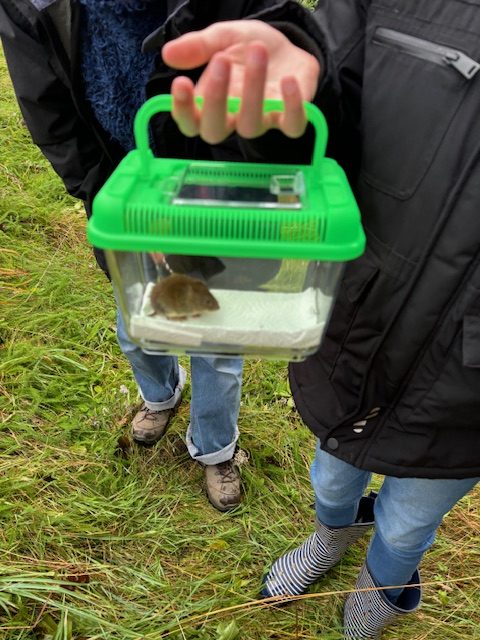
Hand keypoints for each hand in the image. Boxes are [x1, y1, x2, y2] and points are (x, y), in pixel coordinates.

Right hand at [162, 20, 320, 143]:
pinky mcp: (289, 119)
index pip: (189, 122)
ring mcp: (261, 122)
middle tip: (220, 60)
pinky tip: (288, 80)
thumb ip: (198, 46)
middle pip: (215, 131)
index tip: (181, 82)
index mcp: (210, 105)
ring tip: (257, 50)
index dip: (183, 110)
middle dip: (215, 99)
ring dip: (253, 89)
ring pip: (251, 125)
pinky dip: (292, 106)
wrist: (287, 46)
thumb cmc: (248, 48)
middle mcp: (233, 120)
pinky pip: (291, 126)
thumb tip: (168, 53)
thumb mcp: (222, 37)